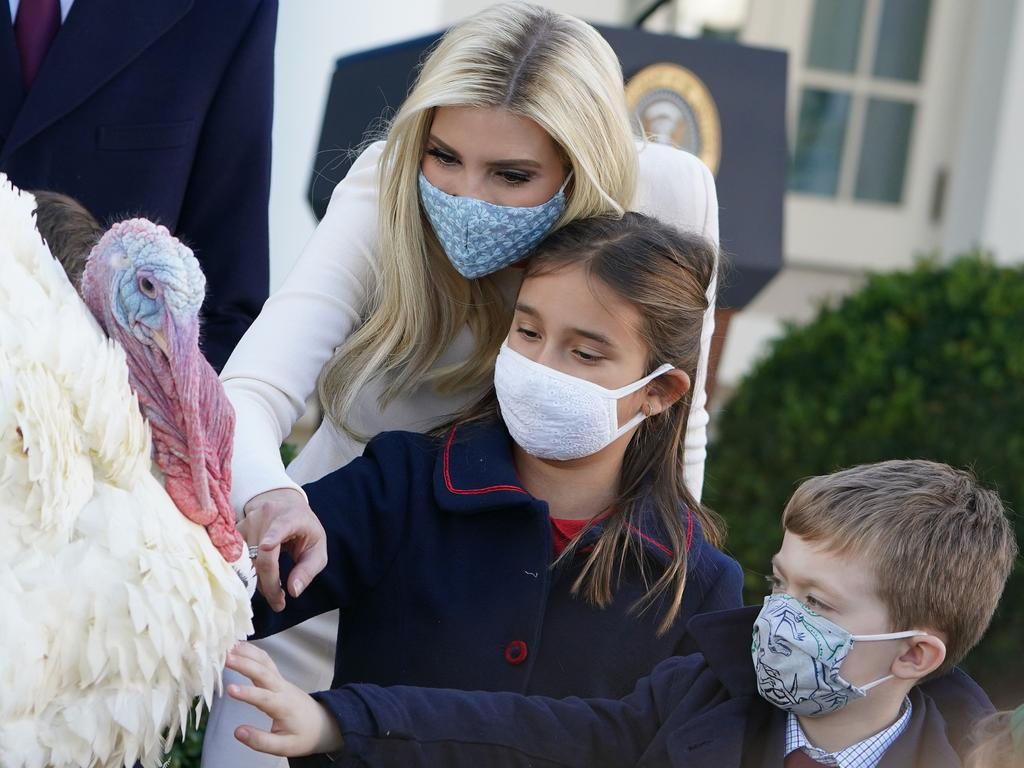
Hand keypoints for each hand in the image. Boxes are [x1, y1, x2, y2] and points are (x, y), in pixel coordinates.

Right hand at [227, 642, 343, 756]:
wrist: (321, 724)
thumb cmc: (302, 736)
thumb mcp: (284, 747)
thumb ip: (261, 741)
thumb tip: (237, 732)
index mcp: (284, 706)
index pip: (264, 698)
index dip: (247, 693)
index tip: (230, 689)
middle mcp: (282, 688)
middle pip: (263, 672)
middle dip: (244, 664)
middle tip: (224, 657)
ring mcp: (281, 680)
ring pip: (264, 661)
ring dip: (247, 652)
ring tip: (227, 646)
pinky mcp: (278, 677)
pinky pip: (265, 660)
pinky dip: (252, 651)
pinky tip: (239, 646)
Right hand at [240, 487, 326, 610]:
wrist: (286, 506)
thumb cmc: (305, 530)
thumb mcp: (317, 548)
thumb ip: (308, 570)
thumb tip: (293, 591)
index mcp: (291, 517)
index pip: (281, 527)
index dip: (273, 537)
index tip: (266, 546)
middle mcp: (267, 515)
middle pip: (262, 556)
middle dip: (269, 584)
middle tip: (279, 603)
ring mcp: (248, 521)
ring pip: (247, 560)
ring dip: (258, 580)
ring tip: (272, 589)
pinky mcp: (235, 529)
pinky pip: (236, 557)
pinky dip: (246, 572)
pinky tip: (257, 578)